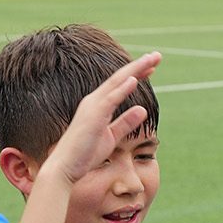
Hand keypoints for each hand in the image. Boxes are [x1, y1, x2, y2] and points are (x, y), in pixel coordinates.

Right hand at [39, 51, 162, 186]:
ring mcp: (92, 106)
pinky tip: (134, 78)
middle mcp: (95, 101)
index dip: (137, 73)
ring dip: (134, 70)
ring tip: (151, 60)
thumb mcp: (112, 136)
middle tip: (157, 55)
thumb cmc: (86, 153)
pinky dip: (122, 88)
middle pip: (120, 78)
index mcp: (99, 105)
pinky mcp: (93, 116)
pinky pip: (110, 99)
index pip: (120, 85)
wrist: (66, 166)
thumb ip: (126, 122)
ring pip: (116, 83)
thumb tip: (143, 109)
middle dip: (139, 65)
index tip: (152, 67)